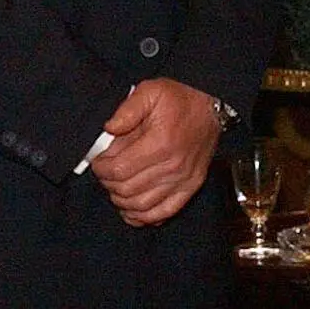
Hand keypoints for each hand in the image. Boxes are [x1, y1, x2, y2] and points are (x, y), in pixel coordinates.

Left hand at [89, 78, 219, 226]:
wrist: (211, 104)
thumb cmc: (180, 98)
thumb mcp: (150, 91)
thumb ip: (127, 110)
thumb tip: (108, 129)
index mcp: (160, 143)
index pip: (119, 170)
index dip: (101, 169)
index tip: (98, 162)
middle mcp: (173, 166)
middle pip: (127, 190)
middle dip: (108, 184)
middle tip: (105, 173)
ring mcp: (183, 180)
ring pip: (142, 206)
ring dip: (122, 201)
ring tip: (116, 187)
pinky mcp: (191, 187)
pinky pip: (164, 212)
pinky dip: (144, 217)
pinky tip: (132, 210)